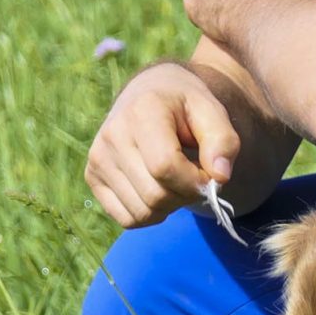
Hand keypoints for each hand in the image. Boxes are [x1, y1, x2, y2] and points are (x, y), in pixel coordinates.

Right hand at [84, 62, 241, 227]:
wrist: (148, 94)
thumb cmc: (184, 107)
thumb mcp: (211, 111)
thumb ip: (223, 141)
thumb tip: (220, 176)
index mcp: (142, 111)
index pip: (165, 166)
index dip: (194, 181)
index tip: (208, 173)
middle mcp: (112, 134)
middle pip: (154, 195)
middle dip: (185, 195)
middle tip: (193, 177)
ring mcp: (98, 158)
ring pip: (142, 212)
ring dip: (168, 207)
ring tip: (174, 181)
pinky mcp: (92, 176)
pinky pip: (126, 219)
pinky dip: (149, 214)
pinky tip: (156, 189)